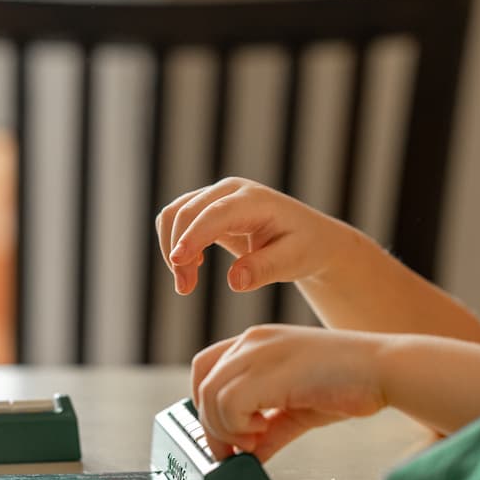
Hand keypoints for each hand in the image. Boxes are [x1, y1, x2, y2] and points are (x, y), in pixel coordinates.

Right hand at [156, 177, 344, 296]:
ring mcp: (217, 195)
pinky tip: (193, 264)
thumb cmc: (303, 247)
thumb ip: (264, 269)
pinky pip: (177, 218)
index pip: (215, 214)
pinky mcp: (207, 207)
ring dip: (171, 248)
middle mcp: (231, 191)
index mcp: (255, 201)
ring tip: (187, 283)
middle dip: (178, 251)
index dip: (194, 235)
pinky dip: (175, 242)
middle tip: (185, 289)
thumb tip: (234, 281)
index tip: (178, 261)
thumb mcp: (292, 261)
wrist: (308, 236)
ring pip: (175, 213)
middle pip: (187, 212)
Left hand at [191, 325, 387, 460]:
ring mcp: (260, 351)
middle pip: (202, 382)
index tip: (226, 435)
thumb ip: (268, 429)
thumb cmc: (349, 383)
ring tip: (256, 439)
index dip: (206, 404)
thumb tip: (248, 458)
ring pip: (211, 395)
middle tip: (235, 450)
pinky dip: (238, 427)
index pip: (206, 367)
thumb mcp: (296, 409)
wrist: (383, 370)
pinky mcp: (271, 369)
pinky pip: (229, 403)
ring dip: (227, 428)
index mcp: (258, 342)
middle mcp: (253, 341)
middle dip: (211, 424)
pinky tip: (263, 432)